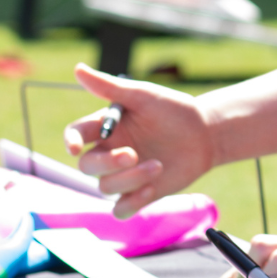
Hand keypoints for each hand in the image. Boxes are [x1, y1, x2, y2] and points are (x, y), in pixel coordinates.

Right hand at [64, 63, 214, 218]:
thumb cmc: (173, 110)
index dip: (70, 142)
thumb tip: (77, 68)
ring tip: (158, 165)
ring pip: (105, 187)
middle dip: (107, 163)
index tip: (76, 147)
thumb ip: (110, 88)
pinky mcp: (140, 193)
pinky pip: (121, 209)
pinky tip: (151, 190)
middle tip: (133, 154)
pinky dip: (130, 204)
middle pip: (87, 165)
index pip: (76, 135)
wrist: (206, 133)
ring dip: (129, 179)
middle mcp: (110, 152)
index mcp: (106, 127)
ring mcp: (124, 174)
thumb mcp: (144, 95)